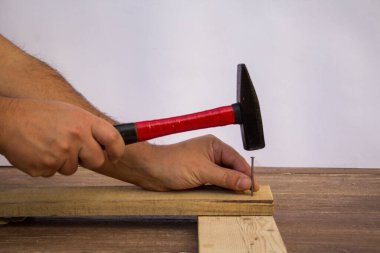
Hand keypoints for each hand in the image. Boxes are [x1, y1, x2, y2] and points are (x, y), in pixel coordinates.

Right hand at [0, 98, 124, 176]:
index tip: (115, 155)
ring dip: (64, 162)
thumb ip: (88, 127)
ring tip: (49, 145)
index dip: (118, 150)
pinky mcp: (46, 167)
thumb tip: (107, 142)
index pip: (113, 139)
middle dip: (88, 159)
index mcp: (84, 121)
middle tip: (75, 150)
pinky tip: (39, 151)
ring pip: (73, 169)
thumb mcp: (69, 113)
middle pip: (97, 161)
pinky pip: (54, 173)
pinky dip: (48, 165)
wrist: (7, 120)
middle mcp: (76, 136)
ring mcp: (61, 153)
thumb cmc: (38, 114)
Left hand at [94, 135, 258, 191]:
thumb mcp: (203, 171)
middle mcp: (212, 154)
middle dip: (240, 180)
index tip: (255, 187)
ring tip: (241, 197)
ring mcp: (205, 165)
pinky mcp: (199, 176)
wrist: (150, 170)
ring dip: (231, 186)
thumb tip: (246, 182)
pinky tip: (226, 197)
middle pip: (232, 168)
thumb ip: (225, 177)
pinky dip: (221, 189)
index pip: (236, 160)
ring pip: (224, 177)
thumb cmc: (173, 163)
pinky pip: (215, 183)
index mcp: (214, 145)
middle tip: (250, 194)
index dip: (247, 173)